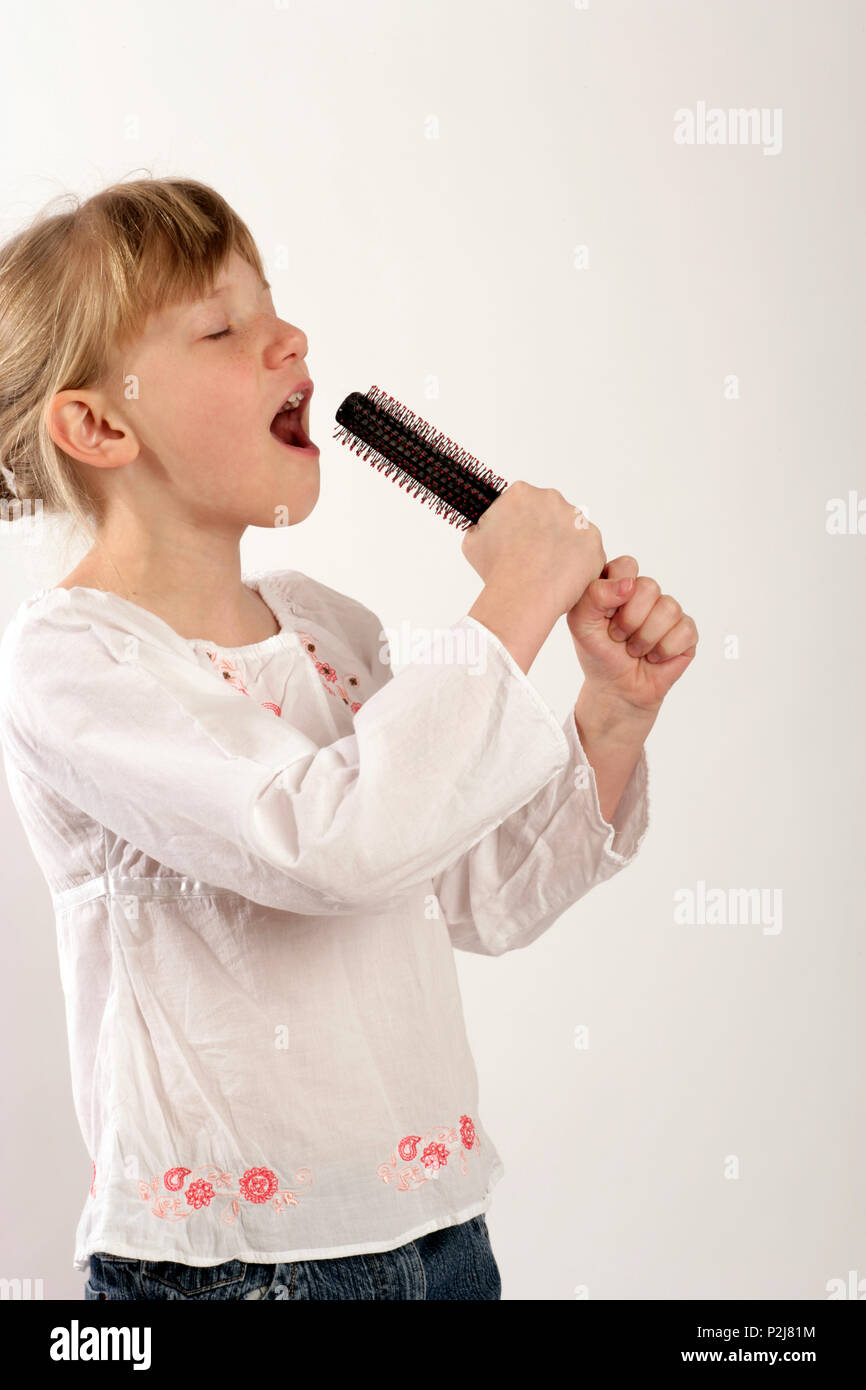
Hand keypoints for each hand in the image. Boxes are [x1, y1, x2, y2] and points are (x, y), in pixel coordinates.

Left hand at [566, 554, 697, 714]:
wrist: (616, 688)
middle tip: (619, 637)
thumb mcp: (581, 623)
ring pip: (669, 608)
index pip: (627, 565)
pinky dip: (663, 650)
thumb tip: (628, 583)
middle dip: (630, 620)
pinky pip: (684, 630)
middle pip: (649, 586)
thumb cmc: (598, 653)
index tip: (604, 616)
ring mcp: (668, 611)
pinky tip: (653, 656)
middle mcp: (645, 593)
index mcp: (619, 584)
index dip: (616, 593)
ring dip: (645, 638)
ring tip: (634, 649)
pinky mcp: (686, 631)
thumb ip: (594, 595)